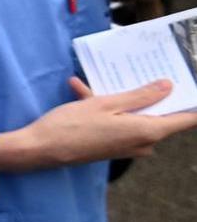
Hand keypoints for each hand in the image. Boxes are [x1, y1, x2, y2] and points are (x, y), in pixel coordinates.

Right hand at [6, 78, 196, 170]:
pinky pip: (118, 124)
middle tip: (145, 71)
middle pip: (160, 116)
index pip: (186, 120)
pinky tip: (80, 90)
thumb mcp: (105, 103)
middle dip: (151, 94)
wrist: (39, 149)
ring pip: (135, 117)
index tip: (190, 85)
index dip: (192, 103)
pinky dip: (105, 110)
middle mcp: (141, 143)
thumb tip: (167, 86)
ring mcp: (126, 148)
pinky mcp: (111, 148)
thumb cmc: (71, 125)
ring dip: (120, 99)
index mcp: (146, 132)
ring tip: (98, 79)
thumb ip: (140, 96)